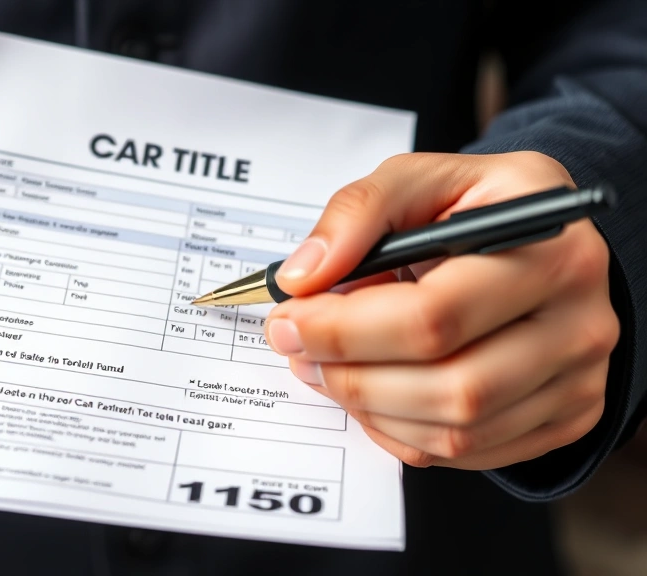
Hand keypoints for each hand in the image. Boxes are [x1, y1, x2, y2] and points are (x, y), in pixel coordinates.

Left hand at [265, 152, 618, 469]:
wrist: (540, 239)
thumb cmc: (476, 208)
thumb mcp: (419, 180)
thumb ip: (357, 213)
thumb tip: (303, 276)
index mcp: (550, 249)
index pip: (435, 316)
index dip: (346, 328)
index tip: (289, 319)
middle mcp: (581, 321)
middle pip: (451, 386)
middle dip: (351, 376)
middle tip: (299, 351)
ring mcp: (581, 379)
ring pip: (457, 430)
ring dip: (369, 408)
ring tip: (329, 368)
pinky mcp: (567, 416)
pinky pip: (467, 451)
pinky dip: (401, 432)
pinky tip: (375, 392)